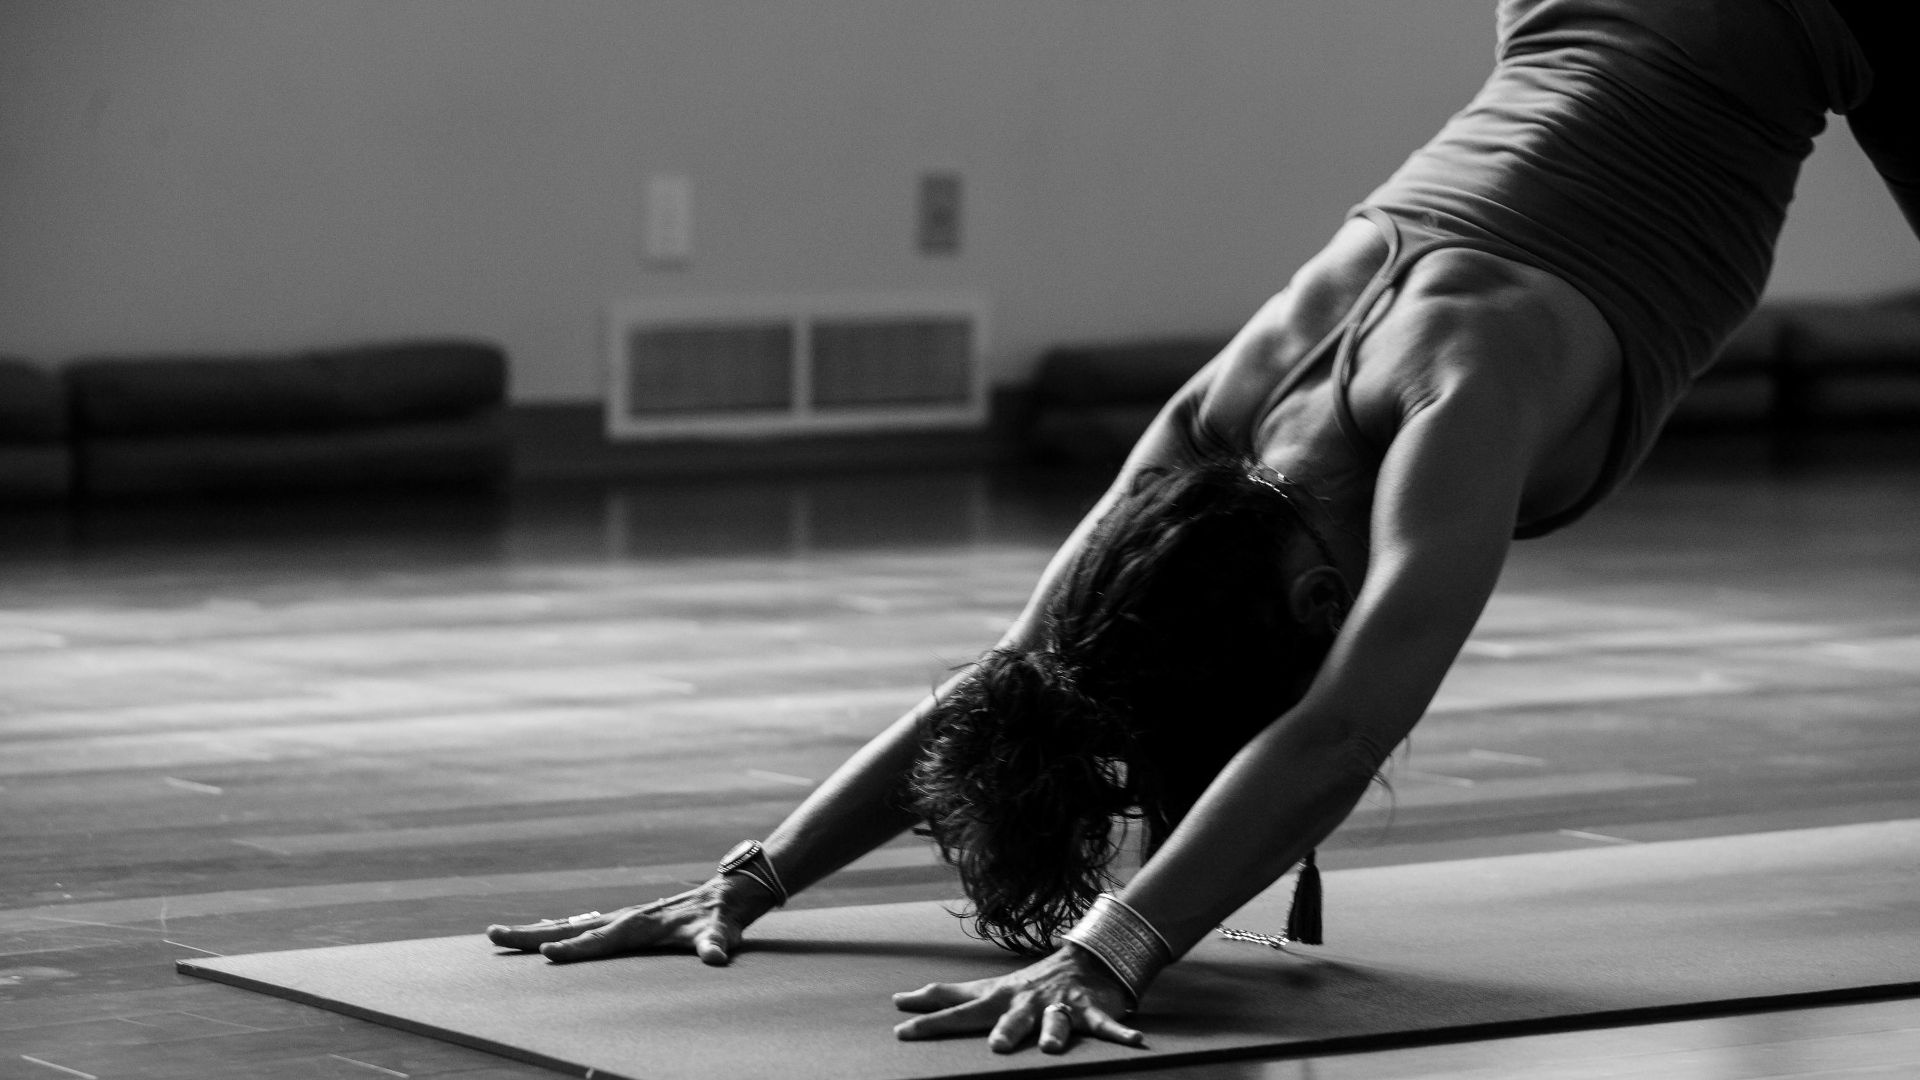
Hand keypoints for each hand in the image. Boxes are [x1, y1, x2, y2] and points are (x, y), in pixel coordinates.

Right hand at [486, 877, 769, 966]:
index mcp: (640, 925)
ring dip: (536, 931)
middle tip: (493, 935)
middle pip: (571, 928)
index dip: (576, 949)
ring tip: (501, 935)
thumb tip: (716, 956)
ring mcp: (623, 918)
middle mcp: (625, 918)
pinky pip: (583, 927)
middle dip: (532, 934)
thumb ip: (716, 944)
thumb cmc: (724, 918)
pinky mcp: (626, 921)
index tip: (548, 954)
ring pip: (572, 925)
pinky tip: (542, 935)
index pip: (601, 940)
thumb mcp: (722, 933)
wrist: (730, 893)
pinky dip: (557, 930)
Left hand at [892, 944, 1147, 1054]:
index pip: (960, 1012)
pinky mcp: (1091, 1010)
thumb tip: (900, 1000)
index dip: (932, 1023)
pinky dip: (1121, 1033)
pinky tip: (1136, 1043)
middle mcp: (1027, 1001)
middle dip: (1005, 1030)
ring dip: (1055, 1031)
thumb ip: (946, 996)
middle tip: (996, 1048)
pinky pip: (1106, 1025)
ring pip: (1057, 1020)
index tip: (901, 1034)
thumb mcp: (986, 989)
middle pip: (1012, 1017)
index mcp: (999, 999)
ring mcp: (1060, 1005)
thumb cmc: (1026, 985)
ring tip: (1052, 1046)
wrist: (1082, 960)